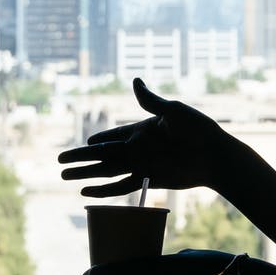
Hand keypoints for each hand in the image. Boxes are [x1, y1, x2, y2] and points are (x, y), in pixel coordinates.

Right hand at [57, 77, 231, 197]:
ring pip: (105, 172)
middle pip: (102, 155)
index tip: (85, 143)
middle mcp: (138, 149)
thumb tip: (134, 81)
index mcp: (141, 131)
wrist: (215, 156)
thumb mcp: (173, 112)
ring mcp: (141, 166)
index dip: (98, 139)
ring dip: (85, 175)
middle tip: (59, 161)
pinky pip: (120, 187)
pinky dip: (103, 191)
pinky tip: (87, 193)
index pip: (113, 136)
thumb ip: (150, 101)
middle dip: (80, 158)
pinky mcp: (148, 180)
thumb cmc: (199, 129)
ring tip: (64, 177)